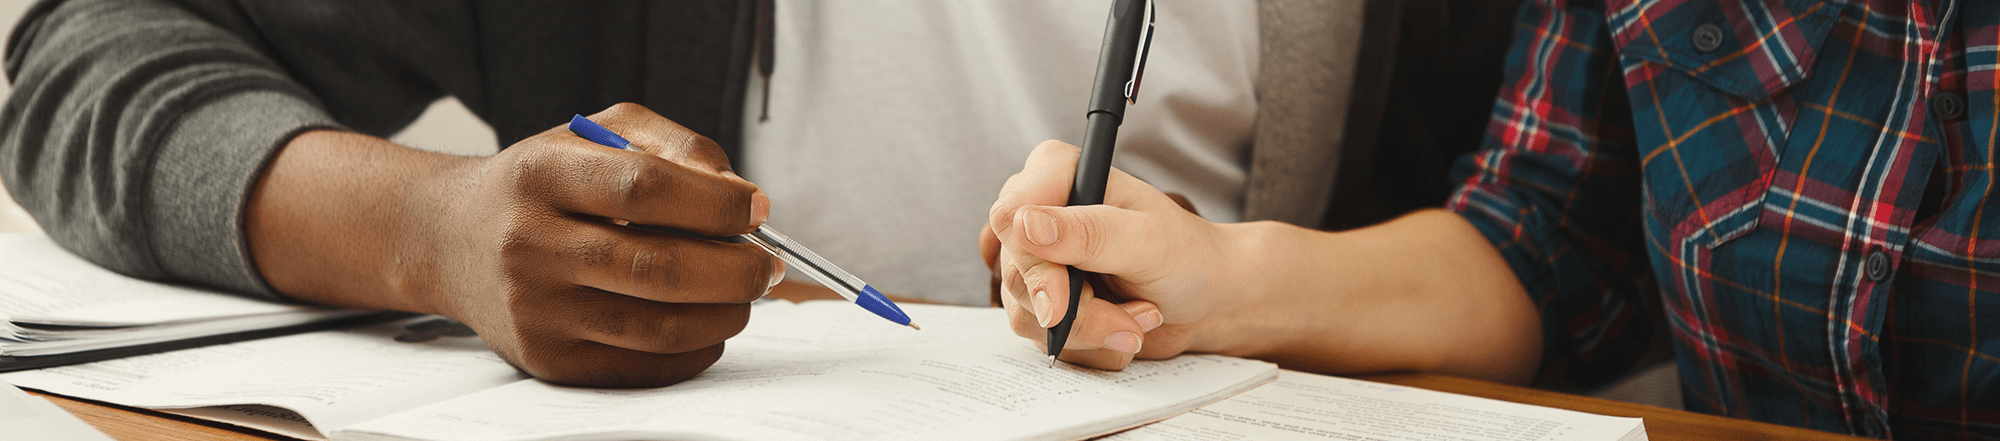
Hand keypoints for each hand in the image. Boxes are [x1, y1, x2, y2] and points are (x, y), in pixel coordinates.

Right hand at [249, 103, 779, 386]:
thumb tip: (741, 196)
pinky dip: (696, 348)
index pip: (646, 188)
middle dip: (736, 270)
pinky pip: (644, 365)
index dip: (716, 203)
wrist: (452, 239)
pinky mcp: (549, 359)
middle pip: (659, 267)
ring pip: (659, 326)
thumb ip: (674, 146)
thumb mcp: (596, 133)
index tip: (756, 210)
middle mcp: (531, 244)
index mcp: (542, 175)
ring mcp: (537, 309)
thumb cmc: (541, 183)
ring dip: (725, 313)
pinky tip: (708, 322)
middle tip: (768, 265)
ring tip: (745, 293)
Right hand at [980, 141, 1542, 382]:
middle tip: (1123, 317)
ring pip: (1030, 311)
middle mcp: (1067, 219)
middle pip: (1011, 265)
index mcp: (1075, 179)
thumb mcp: (1158, 247)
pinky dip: (1097, 352)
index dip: (1020, 239)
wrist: (1261, 315)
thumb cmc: (1221, 268)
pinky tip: (1139, 344)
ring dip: (1087, 333)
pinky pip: (1058, 342)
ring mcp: (1071, 268)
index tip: (1049, 265)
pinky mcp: (1084, 311)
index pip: (1008, 196)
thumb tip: (1026, 218)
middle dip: (1066, 302)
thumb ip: (1089, 232)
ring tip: (1146, 331)